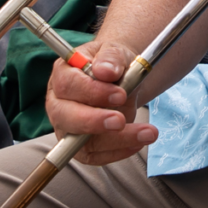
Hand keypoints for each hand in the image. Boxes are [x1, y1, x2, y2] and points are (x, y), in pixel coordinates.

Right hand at [46, 40, 156, 166]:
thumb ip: (110, 58)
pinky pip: (95, 155)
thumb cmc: (111, 64)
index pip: (68, 85)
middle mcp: (59, 102)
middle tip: (120, 120)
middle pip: (65, 116)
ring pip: (80, 142)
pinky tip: (139, 141)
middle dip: (94, 121)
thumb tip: (106, 71)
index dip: (92, 91)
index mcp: (63, 74)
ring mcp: (67, 127)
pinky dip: (119, 151)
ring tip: (148, 133)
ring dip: (116, 140)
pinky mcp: (80, 145)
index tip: (120, 94)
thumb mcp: (114, 52)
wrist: (120, 79)